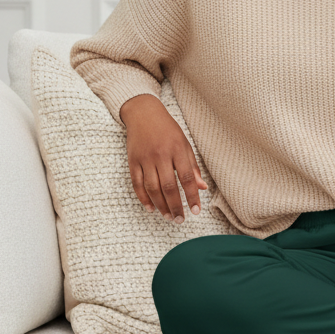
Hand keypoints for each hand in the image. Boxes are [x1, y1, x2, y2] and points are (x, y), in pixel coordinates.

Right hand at [119, 94, 208, 223]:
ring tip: (168, 217)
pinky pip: (137, 184)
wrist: (143, 114)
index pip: (186, 177)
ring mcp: (145, 159)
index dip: (192, 195)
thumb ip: (192, 166)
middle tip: (180, 219)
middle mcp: (160, 155)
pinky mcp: (132, 161)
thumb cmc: (168, 130)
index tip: (196, 210)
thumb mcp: (184, 144)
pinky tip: (151, 208)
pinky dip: (143, 198)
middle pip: (168, 186)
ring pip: (152, 188)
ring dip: (161, 205)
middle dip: (176, 206)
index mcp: (177, 149)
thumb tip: (202, 187)